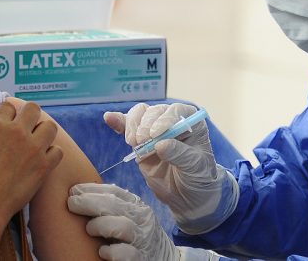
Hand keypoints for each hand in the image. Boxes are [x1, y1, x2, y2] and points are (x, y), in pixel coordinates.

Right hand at [0, 100, 63, 225]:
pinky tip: (42, 160)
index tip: (8, 123)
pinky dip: (51, 154)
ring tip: (37, 143)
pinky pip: (58, 151)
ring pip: (50, 126)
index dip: (9, 114)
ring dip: (44, 133)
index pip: (9, 105)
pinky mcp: (44, 166)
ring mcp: (33, 149)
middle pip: (33, 108)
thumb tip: (0, 124)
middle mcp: (17, 132)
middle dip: (29, 116)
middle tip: (26, 128)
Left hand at [68, 183, 179, 260]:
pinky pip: (128, 254)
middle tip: (72, 204)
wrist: (166, 258)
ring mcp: (143, 239)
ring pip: (123, 226)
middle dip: (90, 202)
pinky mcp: (141, 259)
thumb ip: (112, 206)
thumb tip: (79, 193)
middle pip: (115, 205)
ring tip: (89, 229)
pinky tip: (102, 251)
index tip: (73, 190)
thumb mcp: (129, 215)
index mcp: (136, 205)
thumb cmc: (137, 236)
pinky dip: (113, 251)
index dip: (91, 189)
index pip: (114, 192)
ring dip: (101, 225)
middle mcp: (141, 219)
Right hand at [104, 103, 238, 233]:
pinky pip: (128, 126)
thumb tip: (161, 144)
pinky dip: (119, 122)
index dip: (164, 119)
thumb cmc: (198, 179)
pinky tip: (109, 119)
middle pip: (154, 111)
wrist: (186, 196)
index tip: (156, 134)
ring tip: (133, 143)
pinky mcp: (140, 140)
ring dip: (133, 126)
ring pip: (139, 115)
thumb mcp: (196, 168)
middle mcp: (172, 121)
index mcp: (191, 123)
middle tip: (143, 142)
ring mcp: (154, 129)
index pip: (176, 111)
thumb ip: (181, 154)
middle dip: (145, 125)